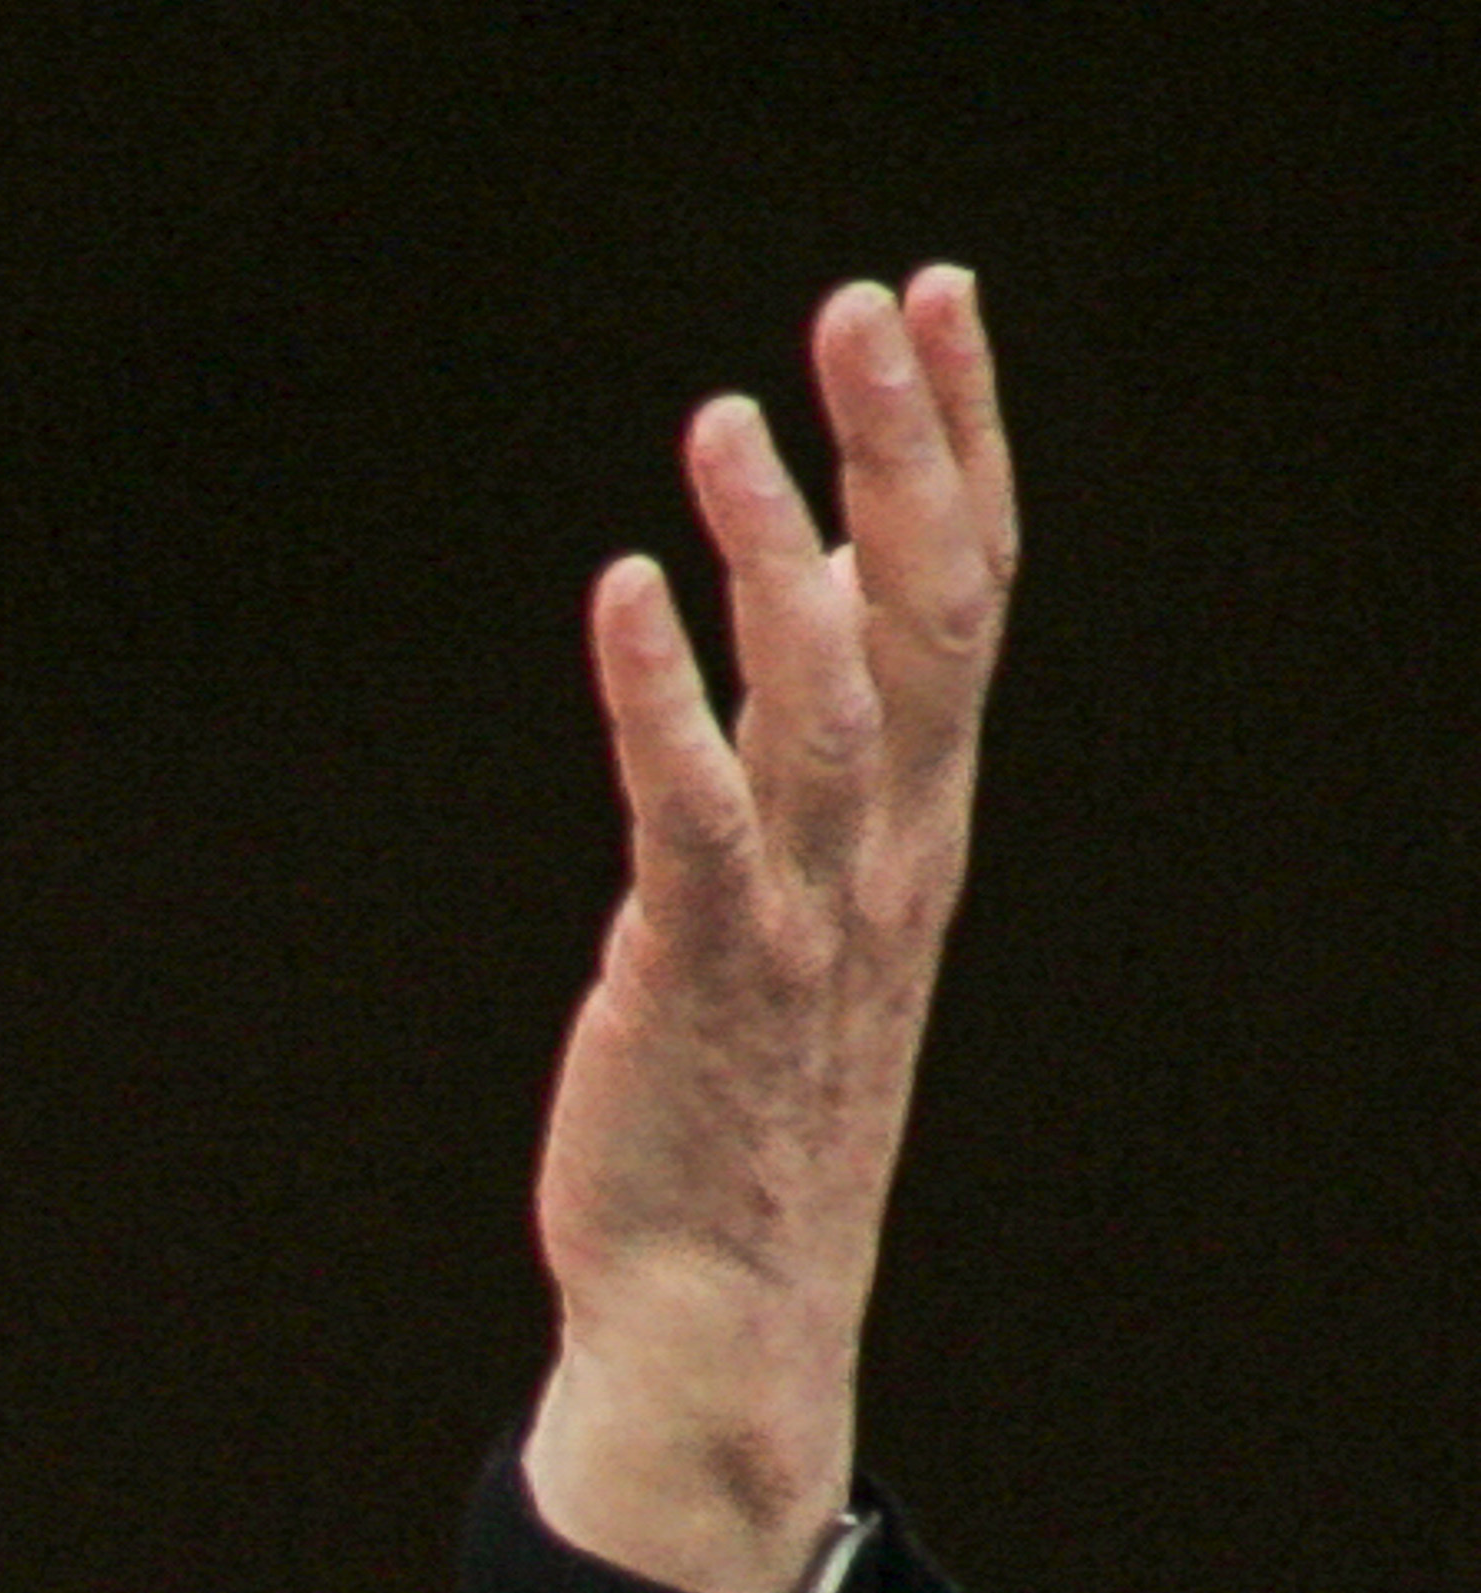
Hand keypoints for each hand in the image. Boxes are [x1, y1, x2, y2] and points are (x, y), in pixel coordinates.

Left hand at [518, 269, 1013, 1592]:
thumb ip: (820, 738)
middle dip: (906, 446)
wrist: (724, 1294)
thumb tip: (810, 576)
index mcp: (920, 813)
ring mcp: (804, 907)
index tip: (936, 298)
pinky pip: (691, 810)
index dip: (960, 437)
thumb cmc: (752, 1077)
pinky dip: (662, 695)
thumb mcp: (813, 886)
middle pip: (928, 608)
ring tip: (725, 415)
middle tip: (869, 300)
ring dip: (776, 547)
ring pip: (823, 692)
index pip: (967, 588)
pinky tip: (624, 589)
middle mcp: (888, 843)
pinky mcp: (701, 966)